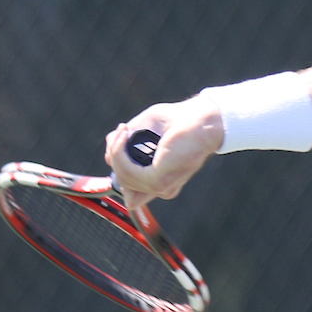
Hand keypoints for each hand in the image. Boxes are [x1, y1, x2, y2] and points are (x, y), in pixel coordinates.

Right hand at [103, 94, 223, 220]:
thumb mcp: (145, 132)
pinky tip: (125, 134)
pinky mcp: (158, 180)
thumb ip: (126, 147)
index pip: (130, 193)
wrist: (203, 119)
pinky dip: (119, 152)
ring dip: (115, 151)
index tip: (123, 139)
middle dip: (115, 155)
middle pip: (121, 182)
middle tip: (123, 130)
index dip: (119, 165)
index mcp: (162, 182)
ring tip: (124, 129)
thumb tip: (108, 157)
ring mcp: (160, 187)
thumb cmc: (179, 121)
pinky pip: (125, 171)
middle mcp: (162, 189)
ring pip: (121, 176)